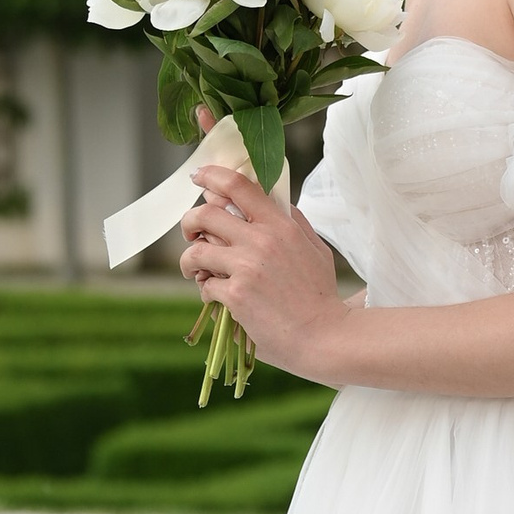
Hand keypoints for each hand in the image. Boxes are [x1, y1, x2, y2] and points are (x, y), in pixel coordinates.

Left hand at [177, 141, 348, 383]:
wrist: (324, 336)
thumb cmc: (321, 295)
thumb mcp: (315, 249)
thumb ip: (294, 222)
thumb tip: (274, 201)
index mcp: (280, 225)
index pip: (239, 186)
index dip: (212, 177)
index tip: (198, 177)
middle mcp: (261, 240)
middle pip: (206, 214)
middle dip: (190, 222)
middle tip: (191, 233)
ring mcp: (246, 267)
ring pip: (197, 251)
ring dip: (190, 262)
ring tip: (196, 272)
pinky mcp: (235, 294)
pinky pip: (205, 286)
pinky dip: (207, 292)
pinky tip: (217, 300)